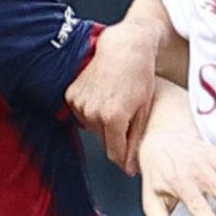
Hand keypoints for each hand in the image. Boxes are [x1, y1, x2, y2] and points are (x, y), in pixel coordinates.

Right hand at [65, 25, 159, 172]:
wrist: (124, 47)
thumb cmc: (140, 76)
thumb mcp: (144, 110)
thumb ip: (134, 140)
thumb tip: (129, 167)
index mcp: (113, 117)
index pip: (114, 154)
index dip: (124, 160)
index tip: (130, 162)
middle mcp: (93, 112)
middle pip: (103, 142)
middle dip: (116, 138)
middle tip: (128, 119)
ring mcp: (80, 103)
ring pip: (92, 129)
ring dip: (103, 125)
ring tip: (116, 104)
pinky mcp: (71, 95)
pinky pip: (81, 115)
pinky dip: (92, 111)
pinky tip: (103, 97)